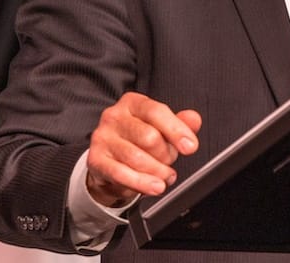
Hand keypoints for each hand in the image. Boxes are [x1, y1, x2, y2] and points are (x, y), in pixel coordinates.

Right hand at [85, 92, 201, 206]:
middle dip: (166, 155)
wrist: (111, 162)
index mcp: (133, 103)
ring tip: (166, 177)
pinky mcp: (95, 159)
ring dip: (157, 172)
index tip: (190, 147)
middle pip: (149, 137)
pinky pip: (121, 174)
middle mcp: (114, 116)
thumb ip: (180, 122)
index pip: (157, 112)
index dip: (177, 131)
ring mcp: (102, 137)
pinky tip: (153, 186)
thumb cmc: (139, 140)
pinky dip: (141, 183)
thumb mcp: (162, 128)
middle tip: (169, 162)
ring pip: (137, 158)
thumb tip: (193, 119)